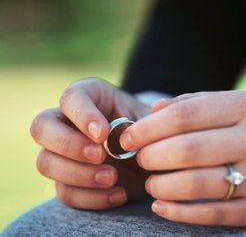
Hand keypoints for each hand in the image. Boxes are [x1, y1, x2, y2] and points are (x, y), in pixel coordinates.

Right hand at [31, 78, 151, 209]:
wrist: (155, 157)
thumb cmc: (152, 130)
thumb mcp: (154, 122)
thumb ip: (143, 123)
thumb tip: (127, 130)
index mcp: (90, 96)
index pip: (71, 97)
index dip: (82, 115)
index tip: (104, 134)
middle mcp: (68, 121)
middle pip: (41, 127)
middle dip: (69, 145)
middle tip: (101, 156)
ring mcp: (63, 153)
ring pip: (45, 162)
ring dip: (78, 174)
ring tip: (113, 177)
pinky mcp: (69, 180)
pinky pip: (65, 192)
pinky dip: (91, 198)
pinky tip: (119, 194)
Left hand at [120, 91, 245, 226]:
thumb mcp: (240, 108)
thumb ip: (197, 103)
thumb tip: (152, 111)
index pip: (185, 114)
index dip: (148, 127)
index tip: (128, 136)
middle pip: (186, 149)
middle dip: (150, 156)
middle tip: (139, 160)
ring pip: (195, 184)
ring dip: (160, 185)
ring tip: (151, 183)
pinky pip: (210, 214)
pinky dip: (177, 211)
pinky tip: (161, 206)